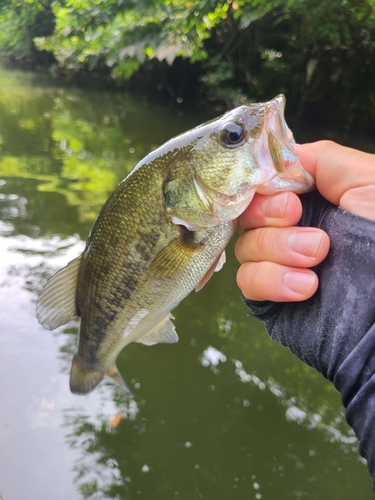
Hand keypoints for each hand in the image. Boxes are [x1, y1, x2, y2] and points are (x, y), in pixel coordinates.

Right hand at [235, 140, 374, 301]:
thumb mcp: (366, 178)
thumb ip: (320, 159)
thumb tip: (278, 160)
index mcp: (309, 198)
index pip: (261, 185)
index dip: (263, 189)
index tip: (289, 201)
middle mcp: (290, 228)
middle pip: (246, 215)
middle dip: (268, 218)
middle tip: (299, 222)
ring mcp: (280, 262)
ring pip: (245, 247)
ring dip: (276, 251)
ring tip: (316, 258)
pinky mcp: (273, 295)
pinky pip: (248, 282)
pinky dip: (270, 280)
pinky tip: (306, 286)